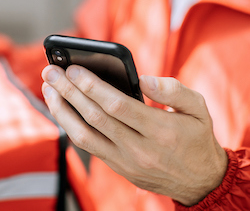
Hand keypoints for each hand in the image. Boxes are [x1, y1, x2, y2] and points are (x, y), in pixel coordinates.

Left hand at [41, 65, 227, 205]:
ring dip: (62, 110)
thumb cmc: (197, 137)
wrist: (201, 181)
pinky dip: (70, 126)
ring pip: (84, 136)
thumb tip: (143, 79)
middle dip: (69, 91)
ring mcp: (126, 161)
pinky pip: (88, 146)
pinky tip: (61, 108)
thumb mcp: (199, 109)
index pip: (117, 105)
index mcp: (161, 130)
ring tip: (48, 88)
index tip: (74, 68)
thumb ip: (174, 90)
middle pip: (95, 117)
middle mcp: (140, 149)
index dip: (92, 86)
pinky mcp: (118, 168)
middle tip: (51, 71)